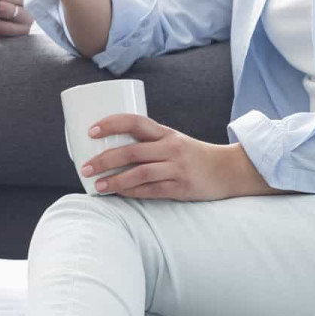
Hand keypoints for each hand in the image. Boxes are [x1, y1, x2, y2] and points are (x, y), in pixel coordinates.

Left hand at [79, 113, 270, 200]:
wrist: (229, 170)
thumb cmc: (193, 156)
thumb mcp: (173, 142)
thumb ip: (148, 144)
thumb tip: (110, 151)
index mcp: (166, 133)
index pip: (135, 122)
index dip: (111, 124)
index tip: (91, 131)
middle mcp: (171, 148)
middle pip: (132, 151)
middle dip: (105, 159)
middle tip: (85, 167)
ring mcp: (177, 168)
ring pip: (139, 173)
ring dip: (115, 180)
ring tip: (97, 185)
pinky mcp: (181, 188)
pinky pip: (151, 191)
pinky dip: (132, 192)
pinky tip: (118, 193)